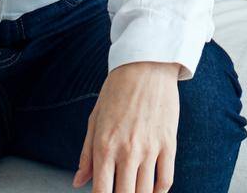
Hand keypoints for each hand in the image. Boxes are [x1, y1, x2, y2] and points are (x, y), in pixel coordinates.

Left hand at [73, 62, 180, 191]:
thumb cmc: (117, 91)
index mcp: (105, 147)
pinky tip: (152, 191)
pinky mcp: (169, 142)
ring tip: (134, 191)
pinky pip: (166, 179)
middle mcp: (127, 151)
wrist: (146, 66)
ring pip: (145, 192)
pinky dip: (159, 192)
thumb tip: (78, 181)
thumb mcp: (95, 120)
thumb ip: (86, 155)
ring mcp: (150, 148)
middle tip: (119, 192)